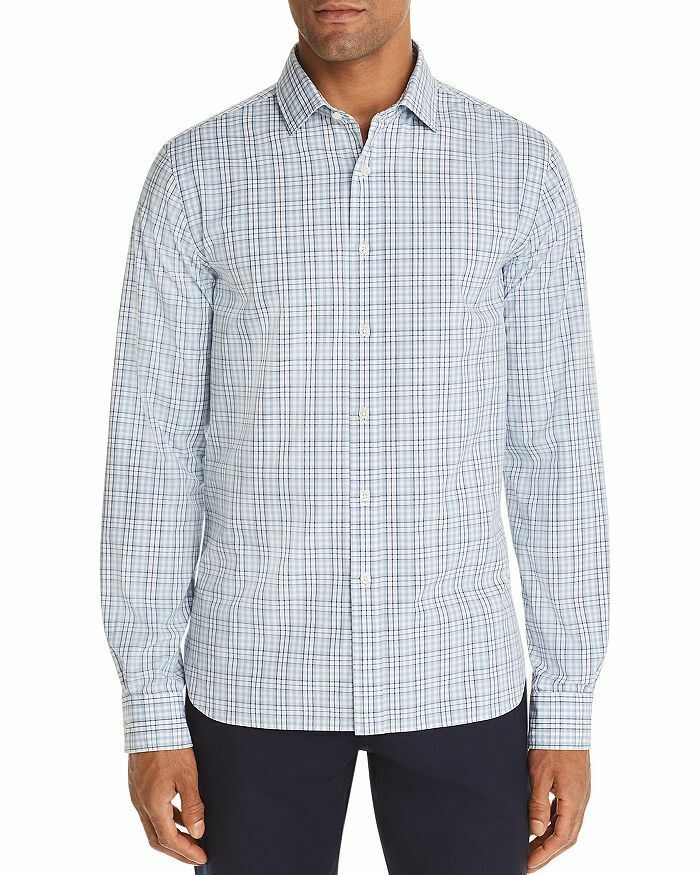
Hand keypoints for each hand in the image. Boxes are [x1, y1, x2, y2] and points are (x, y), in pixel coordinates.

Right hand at [128, 748, 206, 865]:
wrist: (151, 721)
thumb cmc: (170, 745)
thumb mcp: (188, 776)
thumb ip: (192, 806)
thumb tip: (198, 832)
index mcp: (153, 804)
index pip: (169, 840)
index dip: (186, 851)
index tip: (202, 857)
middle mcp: (141, 803)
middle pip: (156, 839)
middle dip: (177, 851)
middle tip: (196, 855)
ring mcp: (137, 794)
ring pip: (152, 826)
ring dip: (171, 836)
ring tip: (191, 839)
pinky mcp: (139, 785)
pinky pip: (151, 812)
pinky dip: (166, 820)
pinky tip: (179, 815)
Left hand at [527, 749, 590, 870]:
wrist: (566, 720)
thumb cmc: (552, 744)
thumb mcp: (540, 774)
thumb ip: (538, 804)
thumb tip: (536, 831)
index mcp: (574, 800)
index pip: (561, 838)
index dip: (545, 854)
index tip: (529, 864)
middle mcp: (581, 800)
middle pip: (566, 836)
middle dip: (548, 852)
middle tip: (529, 862)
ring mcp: (579, 793)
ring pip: (567, 825)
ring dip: (551, 838)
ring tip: (532, 847)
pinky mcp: (575, 785)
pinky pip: (566, 811)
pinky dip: (554, 823)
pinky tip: (541, 824)